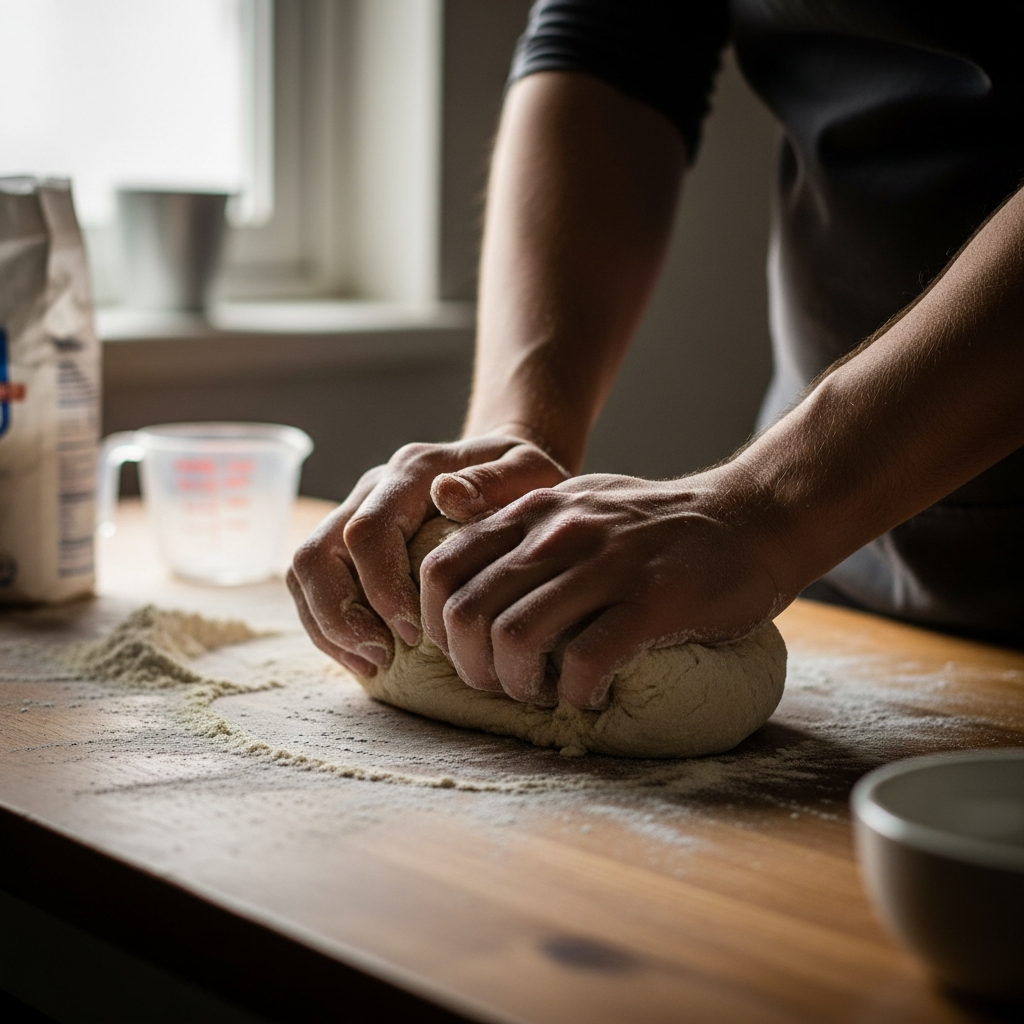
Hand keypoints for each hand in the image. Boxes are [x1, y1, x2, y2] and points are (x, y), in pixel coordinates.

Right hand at [287, 433, 569, 674]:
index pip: (368, 532)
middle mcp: (373, 487)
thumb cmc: (527, 482)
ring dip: (328, 625)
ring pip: (304, 570)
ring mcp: (354, 511)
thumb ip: (496, 482)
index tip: (416, 632)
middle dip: (342, 615)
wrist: (507, 471)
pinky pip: (310, 585)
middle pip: (318, 552)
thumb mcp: (530, 472)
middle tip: (384, 656)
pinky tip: (365, 658)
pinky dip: (328, 627)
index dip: (382, 589)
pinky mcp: (348, 541)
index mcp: (413, 471)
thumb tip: (448, 494)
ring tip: (373, 663)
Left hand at [419, 468, 793, 708]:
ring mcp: (607, 564)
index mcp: (535, 511)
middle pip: (468, 612)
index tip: (463, 655)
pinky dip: (577, 694)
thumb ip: (521, 520)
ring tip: (545, 696)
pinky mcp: (653, 601)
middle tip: (502, 688)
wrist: (751, 519)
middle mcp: (560, 531)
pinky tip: (593, 695)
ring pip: (516, 638)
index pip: (442, 567)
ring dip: (518, 687)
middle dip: (471, 669)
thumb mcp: (581, 501)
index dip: (434, 625)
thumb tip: (456, 539)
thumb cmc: (658, 526)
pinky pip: (585, 661)